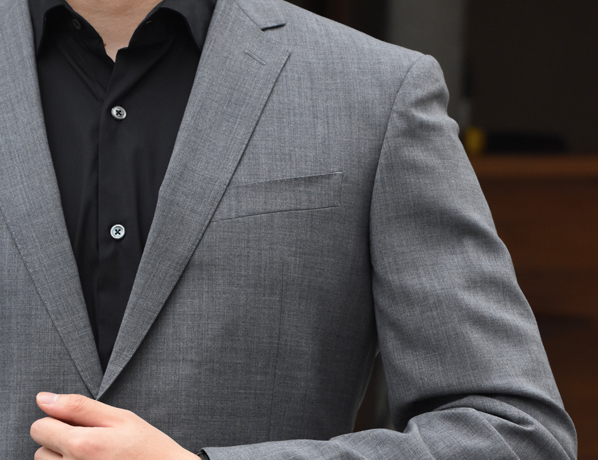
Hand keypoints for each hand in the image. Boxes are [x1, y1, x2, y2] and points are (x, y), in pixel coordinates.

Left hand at [30, 392, 198, 459]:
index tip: (80, 422)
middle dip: (59, 441)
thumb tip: (42, 398)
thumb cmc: (145, 446)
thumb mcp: (119, 418)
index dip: (57, 419)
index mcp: (81, 445)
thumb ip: (78, 407)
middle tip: (91, 440)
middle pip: (40, 450)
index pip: (39, 427)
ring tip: (93, 455)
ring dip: (62, 458)